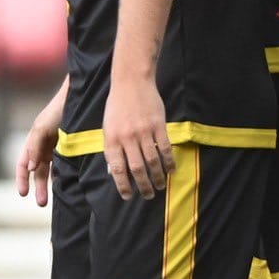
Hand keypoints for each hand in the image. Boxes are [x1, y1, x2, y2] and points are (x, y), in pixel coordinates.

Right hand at [15, 91, 63, 206]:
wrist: (77, 98)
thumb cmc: (57, 111)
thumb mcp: (42, 128)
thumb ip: (35, 148)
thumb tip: (32, 169)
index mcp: (32, 142)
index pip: (23, 165)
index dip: (22, 180)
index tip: (23, 194)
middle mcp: (42, 147)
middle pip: (38, 172)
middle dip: (38, 188)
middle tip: (41, 204)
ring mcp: (56, 147)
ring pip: (51, 171)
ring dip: (50, 185)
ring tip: (52, 199)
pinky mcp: (70, 147)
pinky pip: (64, 164)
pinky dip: (63, 174)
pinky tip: (66, 184)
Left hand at [102, 77, 173, 200]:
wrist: (131, 82)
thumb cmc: (117, 106)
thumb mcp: (108, 128)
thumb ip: (112, 149)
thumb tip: (113, 172)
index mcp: (111, 140)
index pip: (117, 169)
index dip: (123, 185)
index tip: (128, 196)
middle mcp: (127, 137)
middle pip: (137, 168)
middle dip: (143, 185)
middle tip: (148, 196)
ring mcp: (144, 131)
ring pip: (152, 160)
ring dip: (157, 176)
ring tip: (160, 186)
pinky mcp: (158, 124)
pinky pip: (165, 147)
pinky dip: (169, 160)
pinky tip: (171, 169)